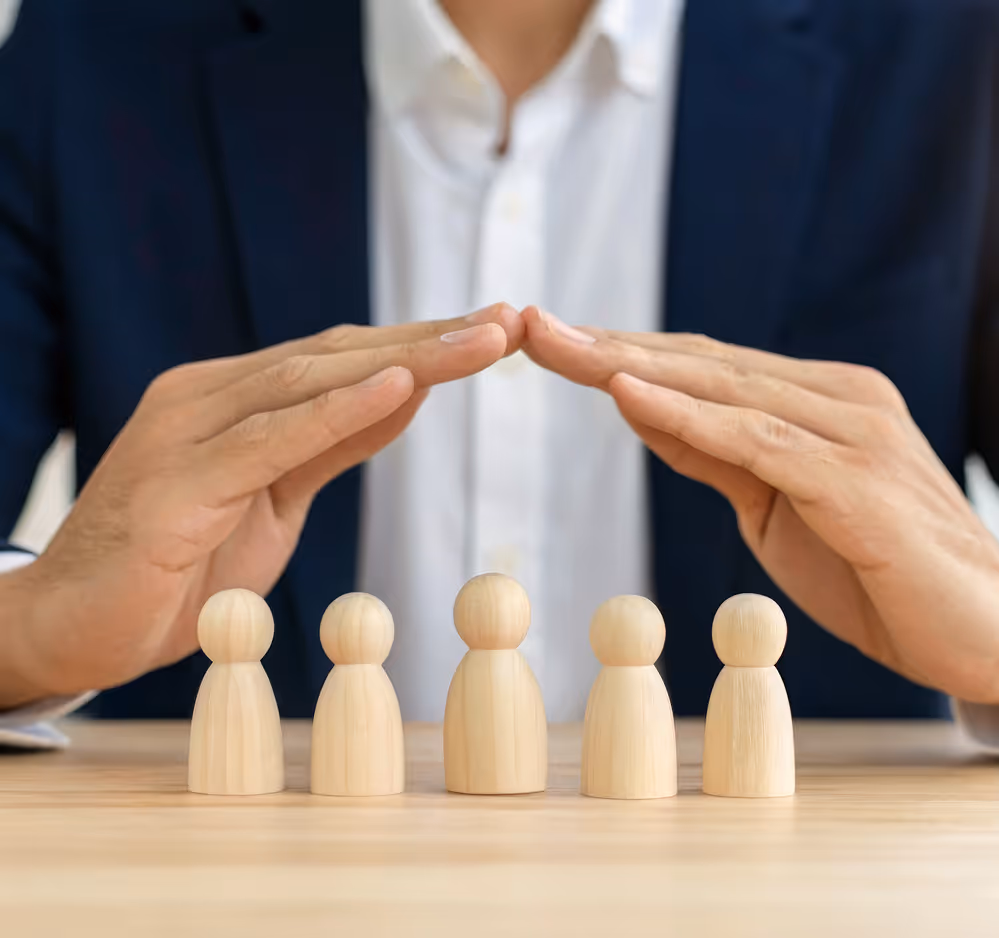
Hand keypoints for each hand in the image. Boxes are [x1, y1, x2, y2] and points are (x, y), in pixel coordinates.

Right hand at [0, 305, 521, 706]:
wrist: (75, 625)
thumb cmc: (180, 563)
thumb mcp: (275, 496)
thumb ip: (330, 443)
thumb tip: (403, 395)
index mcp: (234, 397)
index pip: (342, 357)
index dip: (423, 342)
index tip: (496, 331)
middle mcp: (209, 397)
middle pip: (337, 354)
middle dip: (431, 338)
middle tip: (510, 322)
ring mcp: (187, 433)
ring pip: (311, 381)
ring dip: (406, 359)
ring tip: (482, 343)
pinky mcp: (175, 485)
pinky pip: (269, 440)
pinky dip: (336, 411)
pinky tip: (398, 387)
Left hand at [523, 306, 998, 702]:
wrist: (983, 634)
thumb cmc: (877, 573)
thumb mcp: (773, 508)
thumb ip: (714, 454)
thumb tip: (640, 407)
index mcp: (817, 400)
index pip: (700, 365)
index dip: (620, 350)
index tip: (549, 339)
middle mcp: (835, 399)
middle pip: (698, 362)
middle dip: (605, 344)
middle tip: (526, 323)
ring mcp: (849, 433)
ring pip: (719, 387)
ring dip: (627, 364)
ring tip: (554, 344)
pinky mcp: (855, 480)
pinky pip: (755, 441)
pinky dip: (686, 415)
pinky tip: (625, 392)